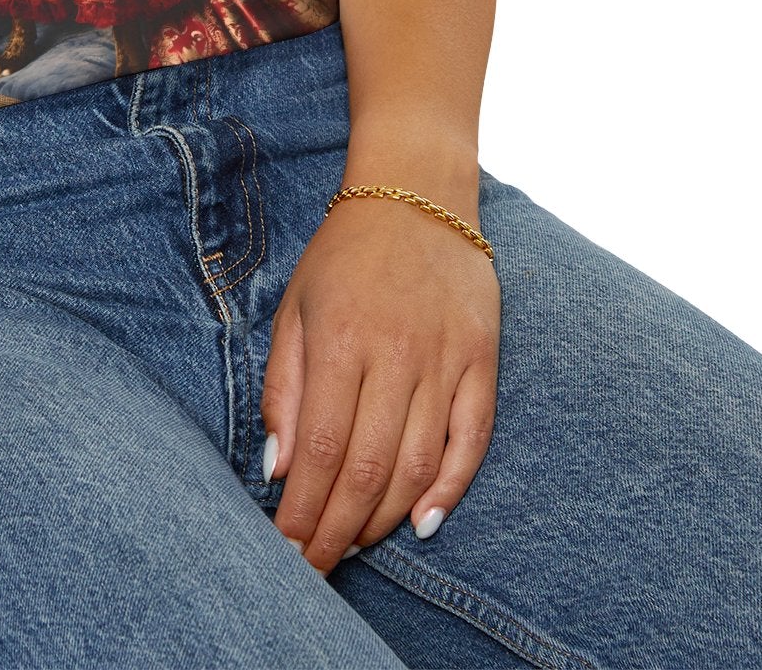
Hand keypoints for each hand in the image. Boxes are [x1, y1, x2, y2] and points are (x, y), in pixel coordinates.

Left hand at [261, 188, 500, 572]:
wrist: (416, 194)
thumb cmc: (344, 255)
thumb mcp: (295, 307)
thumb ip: (284, 388)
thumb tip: (278, 467)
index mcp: (340, 340)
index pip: (321, 449)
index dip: (304, 509)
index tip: (287, 548)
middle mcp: (395, 354)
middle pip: (368, 468)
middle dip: (338, 529)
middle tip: (317, 567)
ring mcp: (445, 359)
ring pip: (418, 464)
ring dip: (385, 517)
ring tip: (355, 546)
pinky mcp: (483, 360)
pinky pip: (472, 439)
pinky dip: (450, 488)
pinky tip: (423, 522)